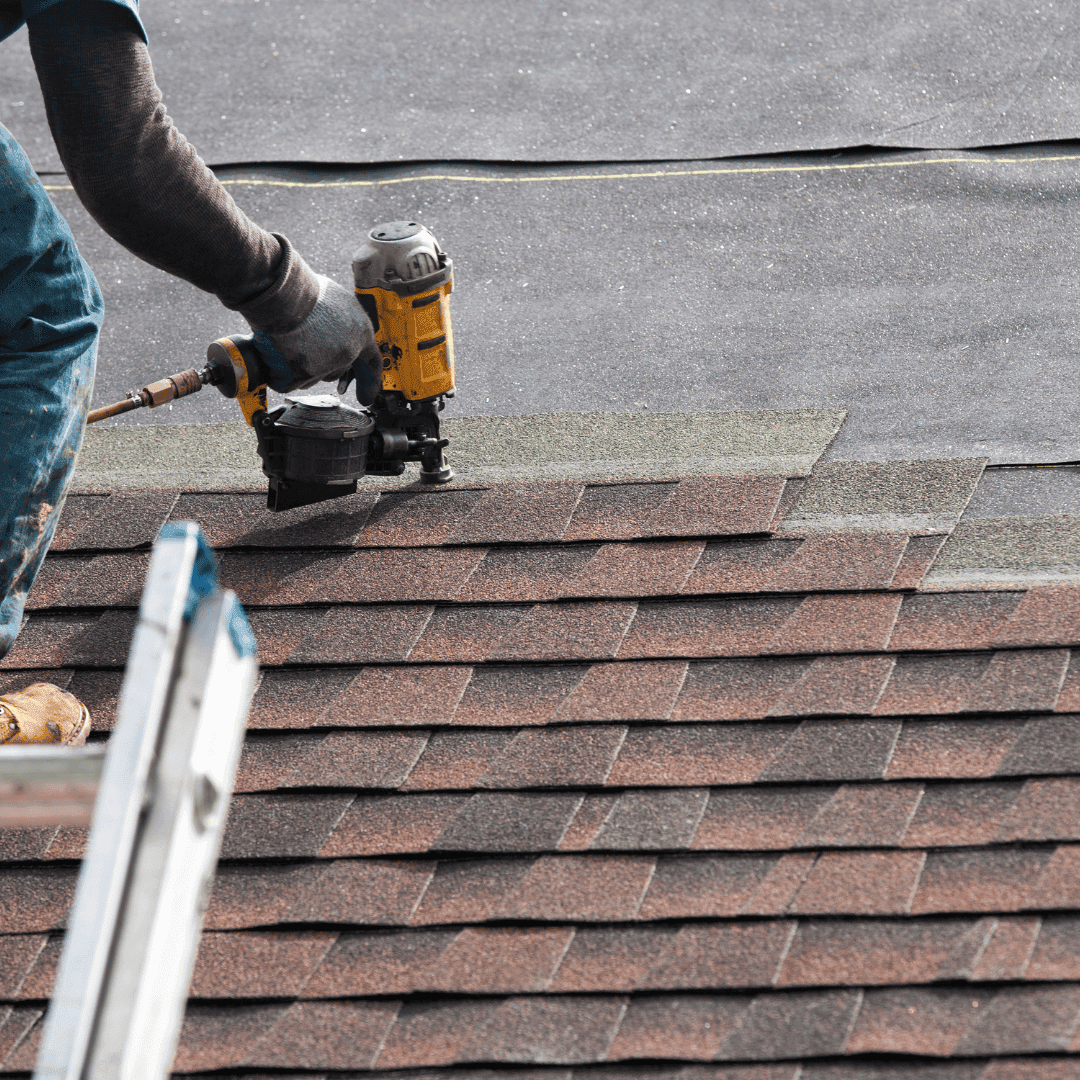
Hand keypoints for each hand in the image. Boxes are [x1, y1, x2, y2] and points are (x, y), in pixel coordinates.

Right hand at [250, 275, 379, 399]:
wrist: (284, 296)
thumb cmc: (306, 291)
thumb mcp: (337, 299)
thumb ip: (343, 320)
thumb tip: (338, 326)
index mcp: (360, 333)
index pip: (371, 363)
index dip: (370, 382)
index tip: (367, 397)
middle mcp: (347, 353)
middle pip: (335, 371)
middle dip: (320, 363)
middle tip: (303, 344)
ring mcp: (325, 366)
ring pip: (310, 377)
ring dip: (297, 365)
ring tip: (288, 338)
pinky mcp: (302, 375)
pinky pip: (287, 382)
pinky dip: (278, 371)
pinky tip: (277, 351)